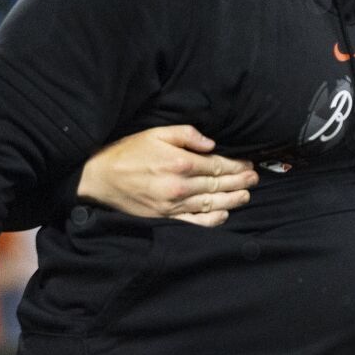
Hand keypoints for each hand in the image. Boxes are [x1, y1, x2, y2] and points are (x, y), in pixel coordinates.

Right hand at [78, 125, 256, 224]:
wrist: (99, 178)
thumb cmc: (127, 152)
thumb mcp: (156, 133)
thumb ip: (186, 135)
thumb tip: (212, 144)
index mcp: (180, 162)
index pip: (217, 165)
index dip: (235, 165)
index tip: (248, 164)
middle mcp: (180, 185)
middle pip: (218, 184)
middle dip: (239, 181)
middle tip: (255, 179)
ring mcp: (173, 205)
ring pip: (211, 203)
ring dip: (232, 199)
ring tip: (247, 195)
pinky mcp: (165, 218)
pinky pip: (195, 221)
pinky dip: (211, 219)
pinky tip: (223, 215)